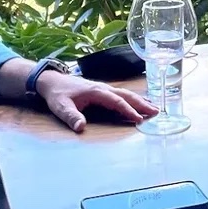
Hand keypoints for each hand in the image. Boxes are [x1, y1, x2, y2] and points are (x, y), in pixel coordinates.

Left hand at [36, 72, 158, 132]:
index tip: (139, 118)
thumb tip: (81, 127)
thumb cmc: (57, 94)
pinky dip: (133, 98)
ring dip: (140, 100)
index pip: (116, 101)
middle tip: (156, 112)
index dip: (127, 110)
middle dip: (141, 103)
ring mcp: (103, 88)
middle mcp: (103, 88)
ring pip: (126, 93)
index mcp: (96, 92)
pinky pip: (121, 94)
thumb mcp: (61, 107)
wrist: (51, 81)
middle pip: (126, 95)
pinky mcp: (102, 91)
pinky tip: (140, 102)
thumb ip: (71, 116)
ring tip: (154, 108)